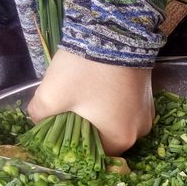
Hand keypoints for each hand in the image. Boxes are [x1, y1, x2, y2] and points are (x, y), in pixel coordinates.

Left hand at [28, 50, 154, 154]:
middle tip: (67, 110)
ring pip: (116, 122)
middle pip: (105, 138)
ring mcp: (147, 112)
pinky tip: (98, 88)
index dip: (71, 144)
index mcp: (120, 139)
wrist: (116, 31)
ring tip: (82, 97)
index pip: (91, 154)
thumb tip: (38, 121)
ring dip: (99, 115)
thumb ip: (38, 117)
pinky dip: (112, 103)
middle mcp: (139, 131)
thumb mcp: (51, 95)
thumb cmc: (84, 71)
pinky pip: (125, 108)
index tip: (57, 128)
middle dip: (85, 128)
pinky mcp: (148, 95)